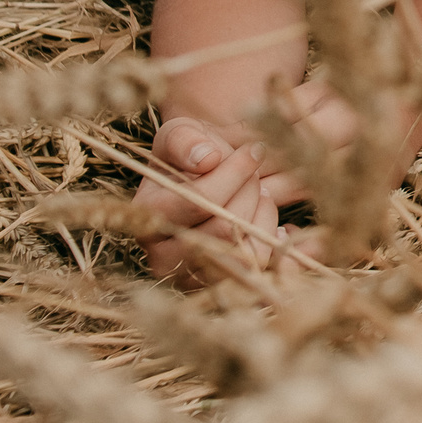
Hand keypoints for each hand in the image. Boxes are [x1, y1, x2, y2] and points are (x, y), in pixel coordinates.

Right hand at [132, 117, 277, 284]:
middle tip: (255, 175)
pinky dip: (274, 238)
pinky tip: (269, 214)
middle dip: (249, 192)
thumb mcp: (179, 134)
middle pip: (224, 227)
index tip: (255, 150)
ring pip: (244, 251)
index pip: (198, 201)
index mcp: (148, 216)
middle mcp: (161, 256)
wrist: (202, 180)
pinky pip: (259, 267)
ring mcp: (190, 278)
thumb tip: (206, 158)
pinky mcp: (219, 288)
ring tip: (260, 195)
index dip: (234, 173)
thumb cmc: (190, 155)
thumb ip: (185, 141)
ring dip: (262, 215)